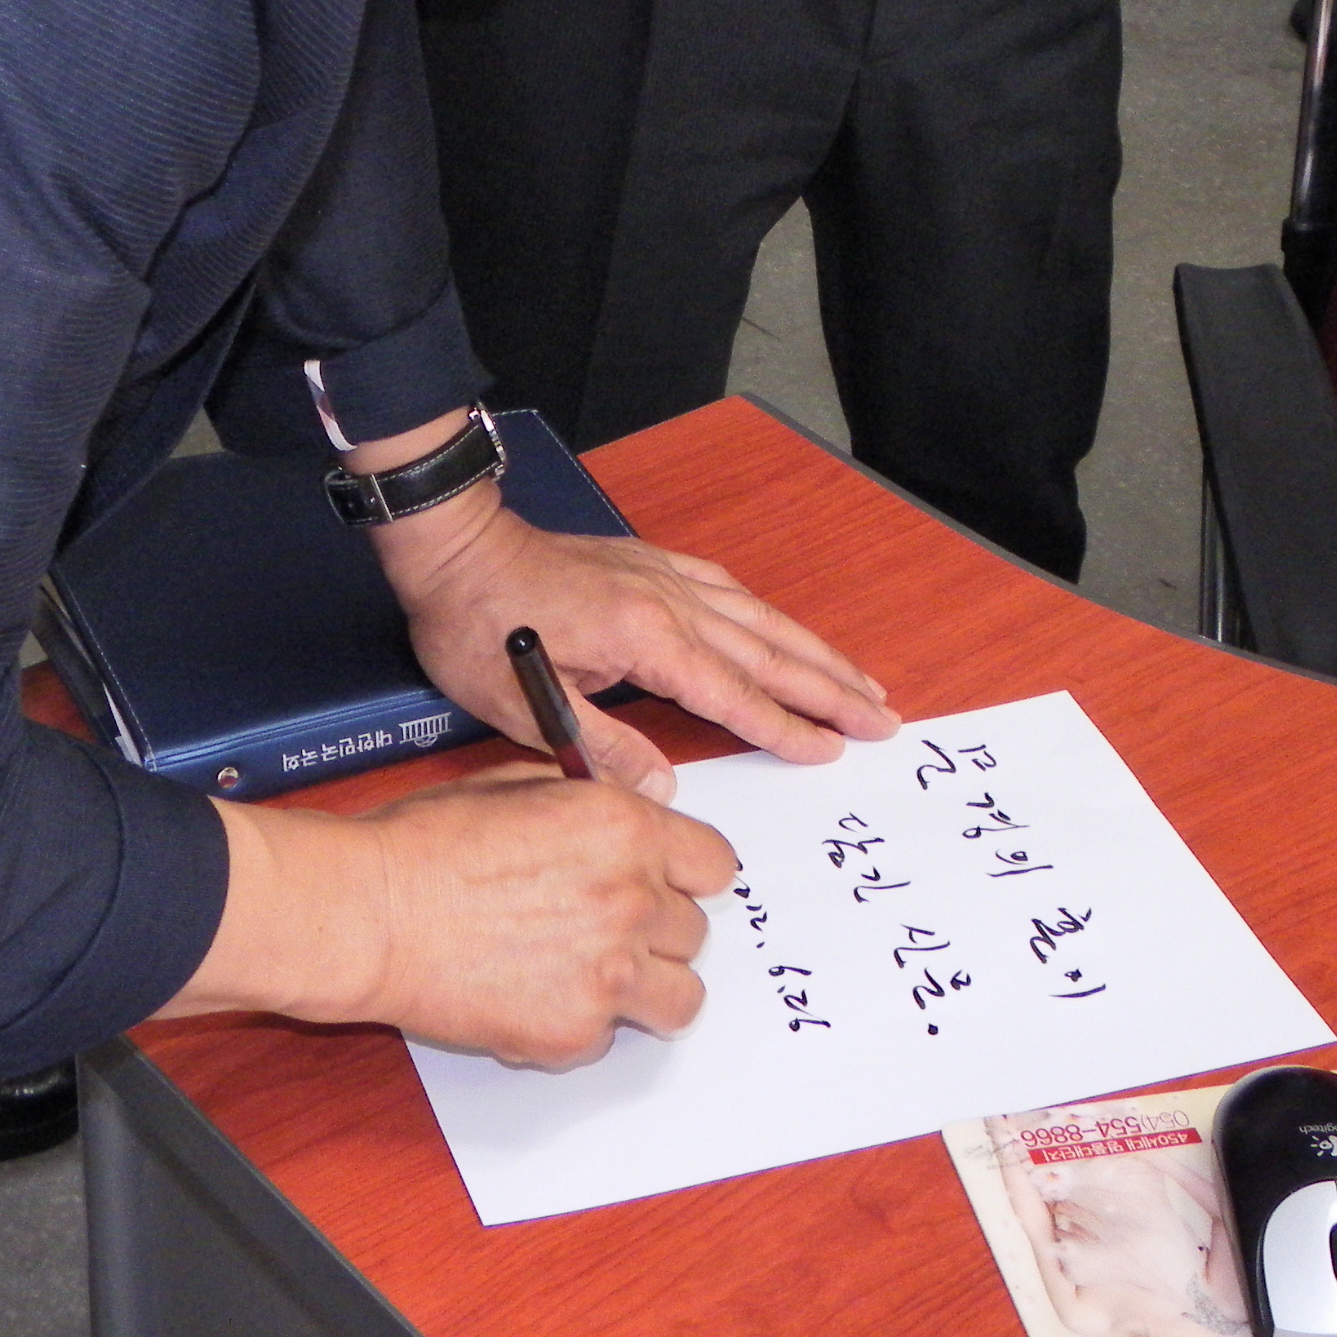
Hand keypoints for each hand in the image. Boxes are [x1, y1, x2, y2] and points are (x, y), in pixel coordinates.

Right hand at [154, 770, 736, 1063]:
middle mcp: (632, 900)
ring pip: (680, 998)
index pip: (713, 864)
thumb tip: (624, 809)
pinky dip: (580, 1025)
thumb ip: (588, 802)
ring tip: (593, 978)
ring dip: (644, 988)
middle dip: (654, 930)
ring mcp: (609, 974)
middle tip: (602, 929)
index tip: (666, 884)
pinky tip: (532, 997)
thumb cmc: (424, 844)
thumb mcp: (516, 785)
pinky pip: (609, 1037)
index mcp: (624, 829)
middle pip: (694, 932)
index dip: (686, 874)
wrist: (368, 914)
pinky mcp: (574, 1034)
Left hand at [361, 453, 896, 793]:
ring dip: (812, 650)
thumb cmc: (478, 627)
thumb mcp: (525, 705)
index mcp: (644, 638)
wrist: (454, 547)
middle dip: (829, 688)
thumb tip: (665, 788)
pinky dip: (765, 612)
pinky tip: (783, 627)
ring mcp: (662, 576)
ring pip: (758, 618)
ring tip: (858, 679)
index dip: (786, 727)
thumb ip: (600, 748)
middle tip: (883, 716)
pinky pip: (726, 588)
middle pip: (768, 652)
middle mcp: (668, 601)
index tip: (833, 749)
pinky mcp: (647, 563)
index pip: (734, 694)